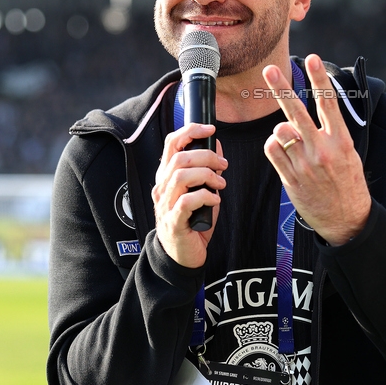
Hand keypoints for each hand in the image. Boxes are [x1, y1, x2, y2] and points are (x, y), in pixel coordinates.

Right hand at [151, 123, 226, 267]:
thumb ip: (206, 169)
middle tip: (223, 165)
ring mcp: (165, 204)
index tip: (210, 129)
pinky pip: (188, 201)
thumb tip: (216, 145)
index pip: (170, 143)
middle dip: (206, 156)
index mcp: (167, 176)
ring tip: (220, 184)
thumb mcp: (201, 190)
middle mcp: (162, 187)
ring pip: (182, 176)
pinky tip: (214, 200)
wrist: (182, 255)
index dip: (189, 131)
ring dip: (207, 176)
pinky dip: (206, 196)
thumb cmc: (192, 221)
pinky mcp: (173, 221)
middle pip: (179, 158)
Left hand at [263, 54, 370, 245]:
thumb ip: (329, 133)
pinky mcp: (290, 178)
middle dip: (281, 89)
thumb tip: (306, 113)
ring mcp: (304, 165)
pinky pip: (272, 150)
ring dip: (282, 130)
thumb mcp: (348, 154)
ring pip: (279, 131)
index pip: (328, 103)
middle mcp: (321, 151)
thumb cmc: (348, 182)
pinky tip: (284, 152)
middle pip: (297, 112)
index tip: (313, 58)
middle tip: (269, 69)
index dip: (319, 78)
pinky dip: (274, 145)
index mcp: (341, 142)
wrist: (347, 220)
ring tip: (293, 139)